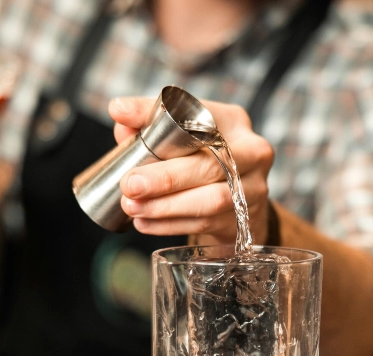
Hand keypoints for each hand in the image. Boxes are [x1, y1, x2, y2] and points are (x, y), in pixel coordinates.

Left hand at [109, 96, 273, 243]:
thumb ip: (150, 126)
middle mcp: (251, 152)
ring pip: (211, 200)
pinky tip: (146, 223)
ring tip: (133, 207)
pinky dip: (171, 225)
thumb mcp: (181, 139)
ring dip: (166, 206)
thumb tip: (120, 115)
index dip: (155, 113)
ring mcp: (253, 189)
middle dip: (165, 177)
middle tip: (130, 184)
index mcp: (233, 121)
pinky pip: (205, 223)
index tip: (121, 114)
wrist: (240, 204)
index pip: (193, 114)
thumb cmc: (203, 164)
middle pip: (209, 164)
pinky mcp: (246, 220)